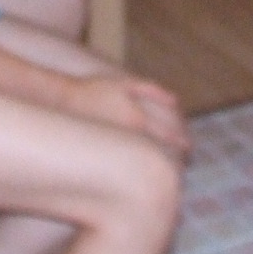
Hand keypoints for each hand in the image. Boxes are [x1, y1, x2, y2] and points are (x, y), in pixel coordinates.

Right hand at [61, 73, 189, 157]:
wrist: (63, 104)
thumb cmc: (94, 91)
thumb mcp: (125, 83)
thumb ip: (152, 90)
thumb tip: (176, 101)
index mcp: (137, 119)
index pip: (168, 136)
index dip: (182, 143)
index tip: (189, 148)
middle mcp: (129, 137)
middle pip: (161, 153)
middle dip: (176, 159)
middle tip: (184, 163)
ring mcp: (118, 149)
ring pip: (147, 162)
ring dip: (160, 165)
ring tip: (169, 170)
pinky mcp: (108, 156)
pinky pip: (132, 165)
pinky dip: (143, 168)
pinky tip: (146, 168)